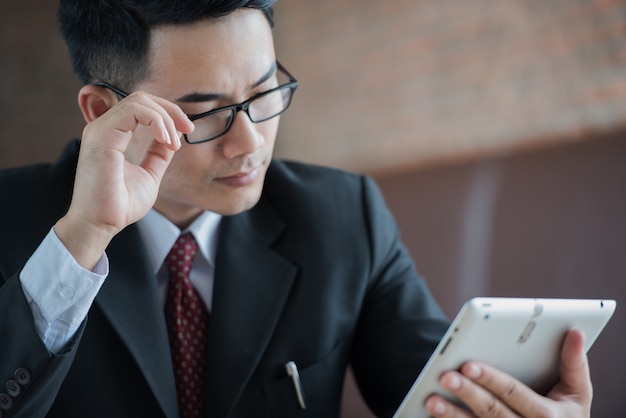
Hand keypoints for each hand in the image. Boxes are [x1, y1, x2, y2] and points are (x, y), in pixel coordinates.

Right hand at [55, 90, 193, 268]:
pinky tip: (165, 141)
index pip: (142, 106)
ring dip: (165, 118)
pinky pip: (134, 111)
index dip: (168, 113)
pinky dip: (156, 121)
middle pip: (142, 98)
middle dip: (171, 110)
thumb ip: (159, 153)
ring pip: (139, 101)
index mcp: (112, 134)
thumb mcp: (150, 173)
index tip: (187, 131)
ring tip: (173, 143)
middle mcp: (103, 127)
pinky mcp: (101, 136)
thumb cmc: (120, 204)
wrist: (101, 224)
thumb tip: (174, 135)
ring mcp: (100, 130)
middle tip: (188, 129)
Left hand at [425, 329, 591, 416]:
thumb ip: (574, 363)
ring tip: (431, 399)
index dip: (491, 379)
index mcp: (547, 416)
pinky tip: (433, 414)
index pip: (514, 393)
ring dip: (451, 415)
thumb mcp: (578, 392)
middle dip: (466, 393)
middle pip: (491, 411)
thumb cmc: (567, 412)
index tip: (468, 365)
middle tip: (443, 376)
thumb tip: (575, 331)